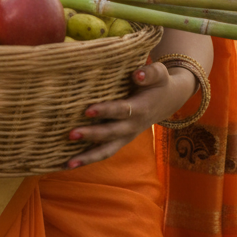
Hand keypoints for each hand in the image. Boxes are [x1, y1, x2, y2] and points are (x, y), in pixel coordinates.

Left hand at [65, 61, 196, 166]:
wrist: (168, 101)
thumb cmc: (158, 83)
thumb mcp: (159, 74)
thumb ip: (149, 73)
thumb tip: (136, 74)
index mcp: (140, 109)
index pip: (121, 111)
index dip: (105, 111)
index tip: (87, 110)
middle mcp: (132, 126)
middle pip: (110, 134)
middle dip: (91, 135)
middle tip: (71, 134)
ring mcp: (126, 137)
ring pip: (107, 151)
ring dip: (87, 157)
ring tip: (68, 163)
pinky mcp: (119, 141)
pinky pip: (104, 153)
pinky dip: (87, 159)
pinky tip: (69, 164)